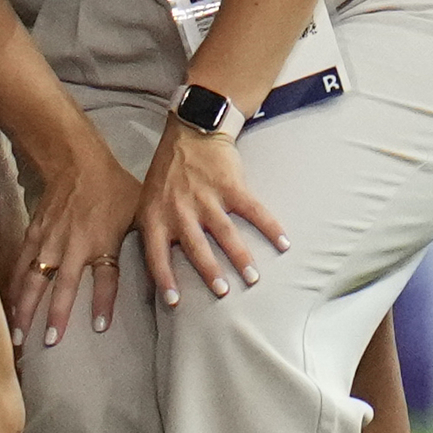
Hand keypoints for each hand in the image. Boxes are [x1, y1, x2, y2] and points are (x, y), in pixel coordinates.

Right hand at [13, 130, 140, 346]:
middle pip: (62, 285)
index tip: (99, 327)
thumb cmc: (114, 188)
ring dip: (25, 308)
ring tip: (18, 335)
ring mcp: (49, 240)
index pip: (105, 277)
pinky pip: (21, 265)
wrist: (77, 161)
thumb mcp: (138, 211)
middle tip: (49, 343)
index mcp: (102, 240)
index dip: (102, 302)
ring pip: (34, 279)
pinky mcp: (33, 234)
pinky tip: (10, 306)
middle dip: (55, 315)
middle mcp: (73, 244)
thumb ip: (146, 242)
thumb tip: (165, 271)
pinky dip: (14, 287)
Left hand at [137, 116, 290, 307]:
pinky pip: (252, 210)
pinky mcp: (230, 185)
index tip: (175, 302)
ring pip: (225, 233)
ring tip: (252, 278)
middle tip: (223, 292)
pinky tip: (284, 243)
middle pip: (196, 248)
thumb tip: (155, 274)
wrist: (191, 131)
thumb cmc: (168, 173)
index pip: (156, 255)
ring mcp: (206, 197)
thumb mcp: (148, 200)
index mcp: (155, 216)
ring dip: (241, 257)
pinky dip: (270, 227)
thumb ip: (154, 232)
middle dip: (210, 272)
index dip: (164, 279)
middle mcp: (179, 209)